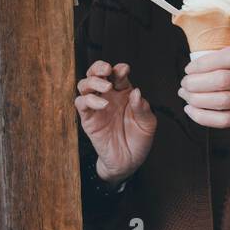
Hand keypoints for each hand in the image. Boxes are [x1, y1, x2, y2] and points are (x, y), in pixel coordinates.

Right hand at [75, 60, 156, 183]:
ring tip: (106, 86)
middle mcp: (108, 96)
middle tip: (107, 69)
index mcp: (124, 93)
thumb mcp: (147, 124)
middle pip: (96, 73)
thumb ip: (142, 108)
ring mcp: (96, 107)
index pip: (118, 74)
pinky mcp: (88, 119)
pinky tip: (102, 104)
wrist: (129, 162)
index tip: (125, 70)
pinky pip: (81, 104)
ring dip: (93, 81)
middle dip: (99, 67)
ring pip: (85, 84)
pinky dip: (89, 100)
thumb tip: (136, 92)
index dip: (119, 69)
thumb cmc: (139, 140)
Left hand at [179, 47, 229, 137]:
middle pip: (221, 80)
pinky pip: (221, 120)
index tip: (190, 68)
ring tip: (185, 95)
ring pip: (219, 101)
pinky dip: (201, 116)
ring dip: (195, 99)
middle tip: (185, 83)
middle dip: (195, 82)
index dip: (205, 62)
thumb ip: (229, 59)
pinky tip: (190, 110)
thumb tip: (194, 64)